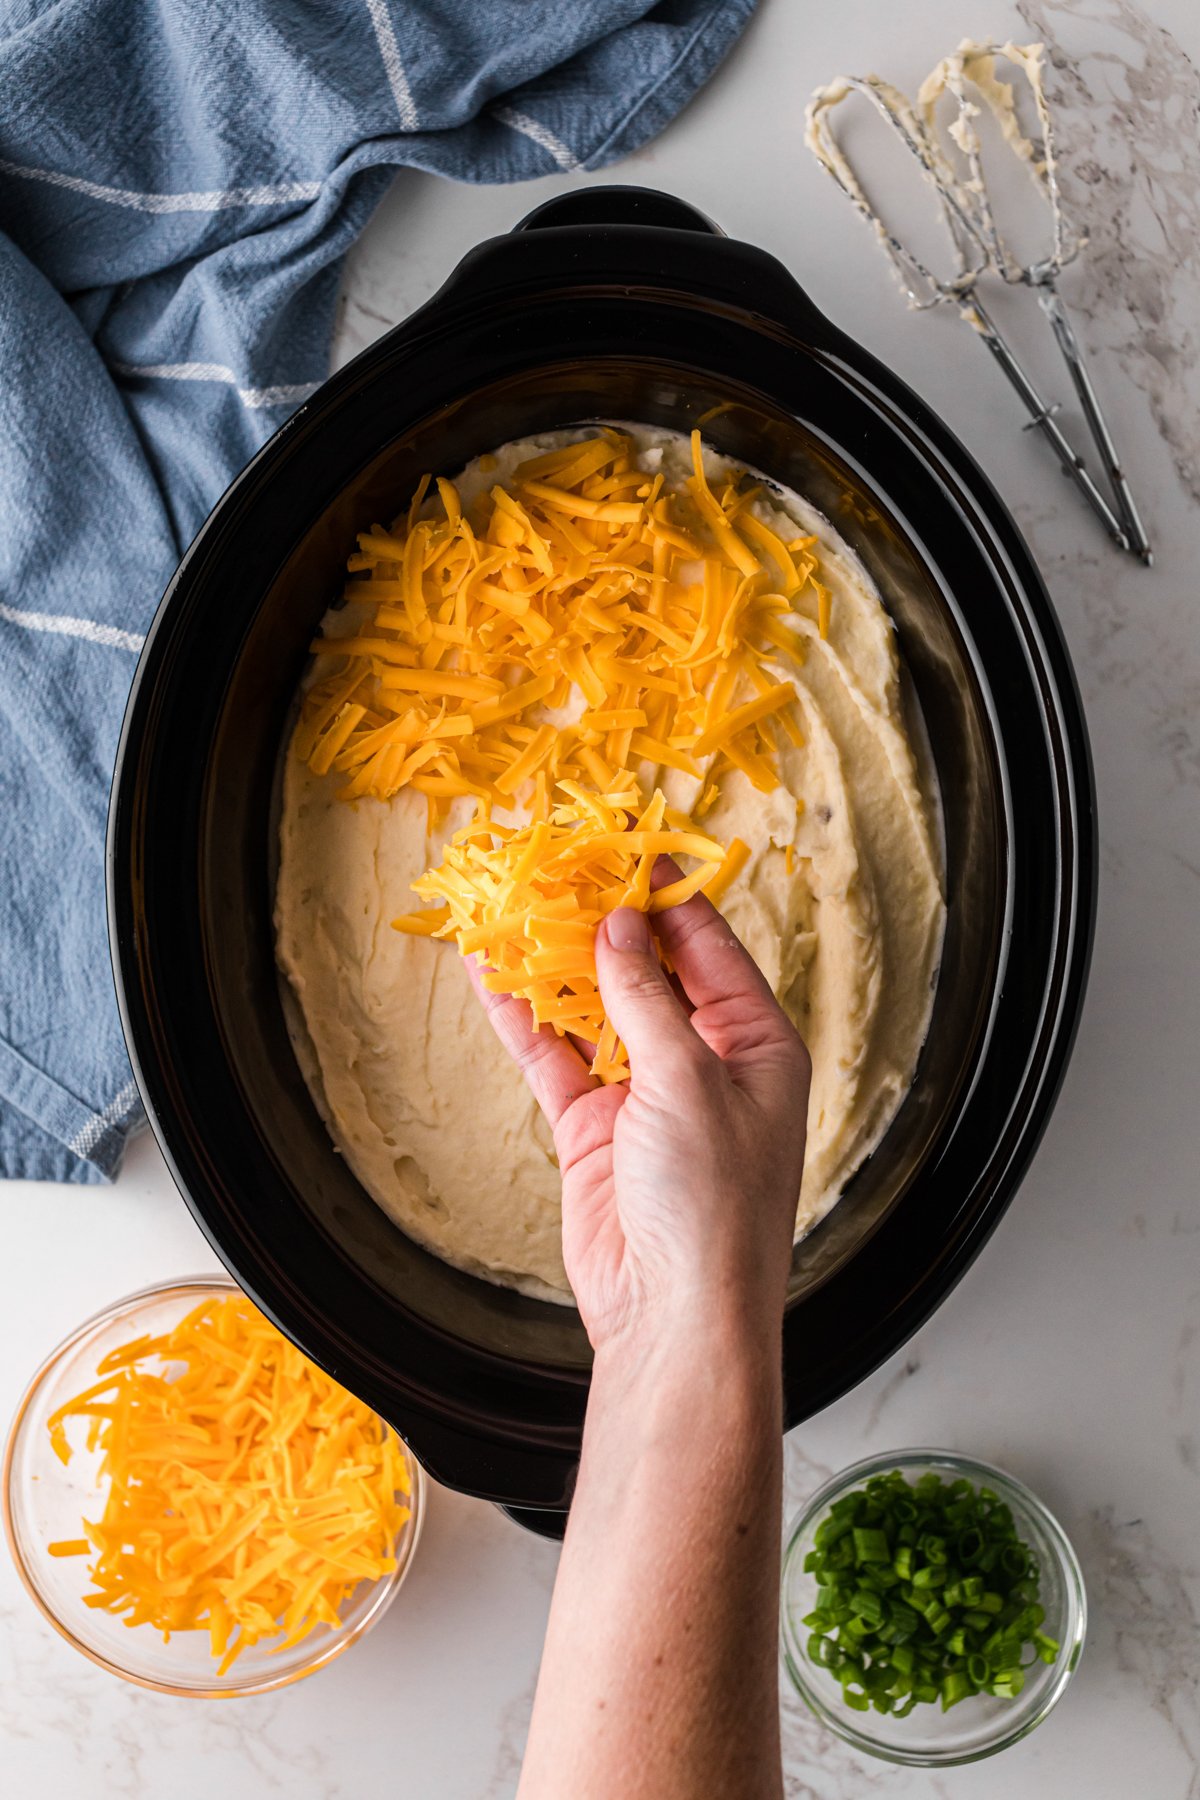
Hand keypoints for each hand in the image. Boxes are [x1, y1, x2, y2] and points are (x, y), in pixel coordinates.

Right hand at [468, 873, 810, 1352]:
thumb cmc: (714, 1205)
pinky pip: (555, 1057)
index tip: (624, 849)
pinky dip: (523, 1019)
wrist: (674, 1316)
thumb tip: (617, 926)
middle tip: (556, 867)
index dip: (666, 897)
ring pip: (594, 1008)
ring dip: (556, 963)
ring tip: (514, 905)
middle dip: (602, 922)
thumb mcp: (688, 1081)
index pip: (710, 947)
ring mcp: (645, 1094)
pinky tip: (492, 976)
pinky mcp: (595, 1128)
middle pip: (647, 971)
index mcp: (756, 1043)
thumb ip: (645, 999)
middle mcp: (704, 1061)